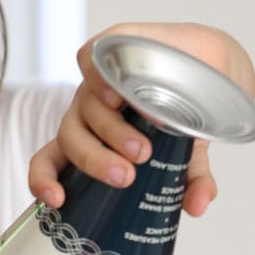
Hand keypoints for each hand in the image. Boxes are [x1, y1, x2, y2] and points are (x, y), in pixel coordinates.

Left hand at [29, 21, 254, 217]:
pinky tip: (119, 93)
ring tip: (143, 148)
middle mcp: (87, 114)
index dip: (45, 181)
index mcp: (90, 141)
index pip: (49, 162)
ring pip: (86, 108)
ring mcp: (98, 82)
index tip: (58, 200)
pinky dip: (98, 76)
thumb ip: (190, 181)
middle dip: (94, 160)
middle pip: (71, 139)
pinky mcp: (111, 47)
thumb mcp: (187, 154)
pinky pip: (90, 58)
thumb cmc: (183, 114)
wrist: (209, 64)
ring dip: (110, 131)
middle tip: (126, 175)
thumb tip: (199, 207)